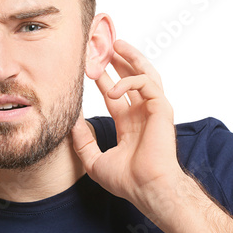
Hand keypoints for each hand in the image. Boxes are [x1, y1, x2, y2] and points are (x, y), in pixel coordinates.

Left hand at [72, 40, 183, 207]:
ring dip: (131, 58)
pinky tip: (112, 88)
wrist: (145, 188)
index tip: (90, 66)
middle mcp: (141, 114)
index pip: (115, 94)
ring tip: (117, 44)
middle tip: (103, 47)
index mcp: (128, 123)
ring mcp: (152, 110)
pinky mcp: (162, 109)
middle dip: (118, 62)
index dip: (104, 79)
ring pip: (145, 74)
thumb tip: (71, 122)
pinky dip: (131, 81)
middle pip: (130, 79)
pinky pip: (148, 84)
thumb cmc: (126, 180)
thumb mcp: (93, 160)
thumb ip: (82, 141)